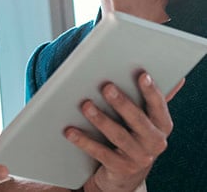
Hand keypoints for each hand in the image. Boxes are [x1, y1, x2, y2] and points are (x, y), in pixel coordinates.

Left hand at [64, 71, 180, 191]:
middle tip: (106, 86)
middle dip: (122, 103)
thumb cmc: (134, 133)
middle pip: (138, 120)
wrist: (126, 173)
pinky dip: (84, 141)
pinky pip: (100, 153)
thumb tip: (177, 76)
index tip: (142, 75)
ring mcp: (138, 157)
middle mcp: (155, 142)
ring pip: (118, 136)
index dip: (151, 91)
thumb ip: (153, 97)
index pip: (159, 106)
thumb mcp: (145, 116)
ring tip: (85, 105)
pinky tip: (70, 130)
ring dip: (101, 119)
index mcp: (162, 125)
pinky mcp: (120, 169)